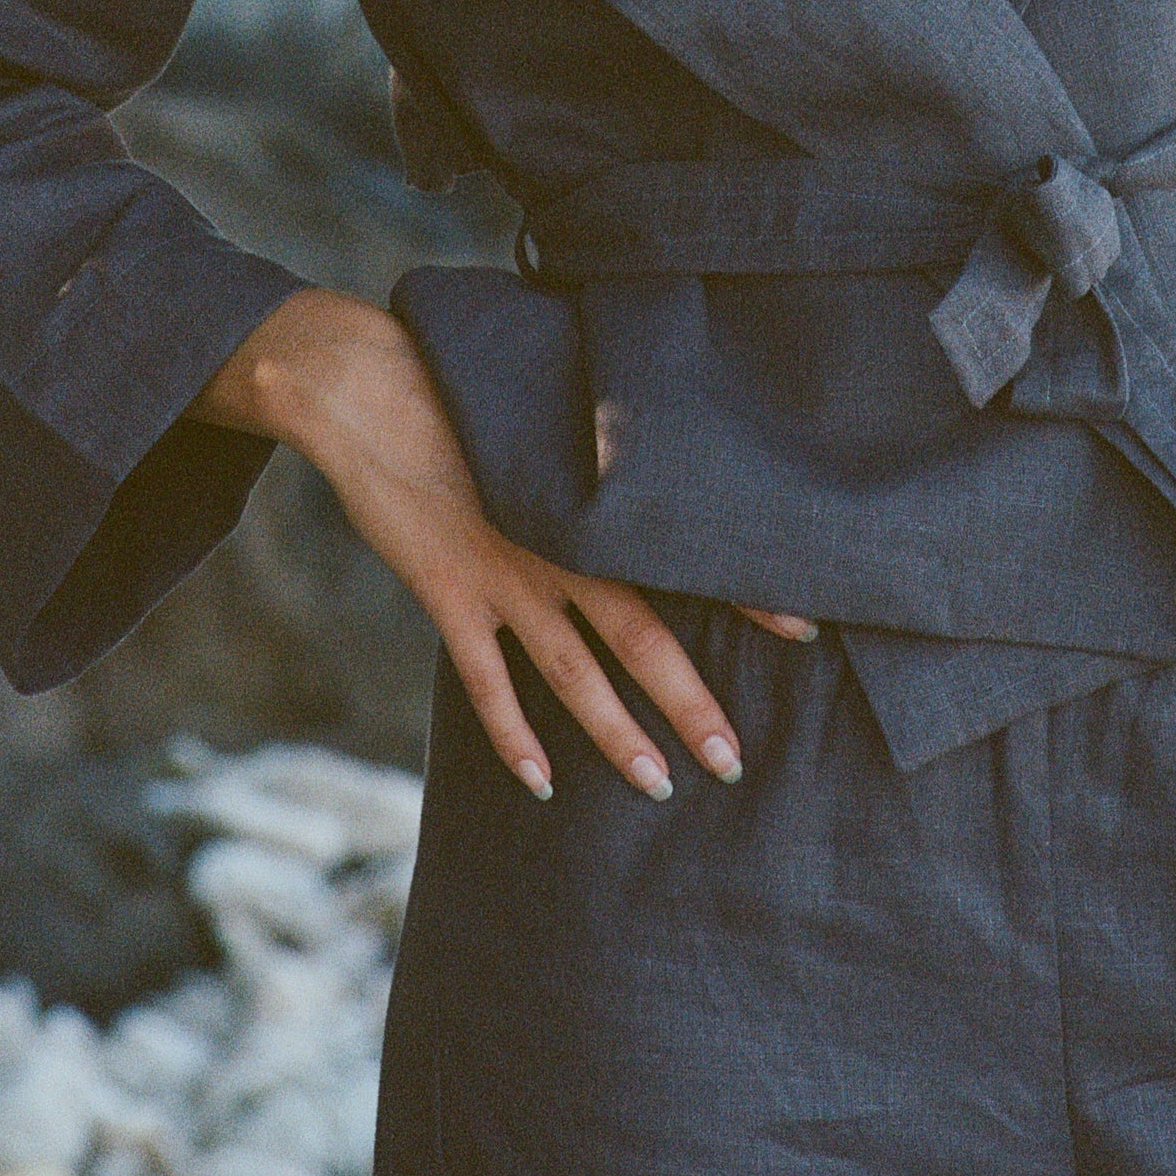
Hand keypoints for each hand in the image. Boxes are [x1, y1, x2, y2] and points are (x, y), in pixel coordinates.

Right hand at [197, 289, 812, 800]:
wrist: (369, 389)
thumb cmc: (467, 390)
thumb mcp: (544, 413)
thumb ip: (594, 456)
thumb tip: (649, 471)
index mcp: (591, 498)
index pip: (686, 553)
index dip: (746, 595)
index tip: (805, 631)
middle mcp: (559, 543)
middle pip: (642, 637)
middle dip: (691, 705)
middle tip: (733, 761)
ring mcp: (502, 572)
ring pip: (574, 673)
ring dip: (617, 734)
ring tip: (659, 786)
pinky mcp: (447, 591)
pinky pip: (485, 680)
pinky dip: (513, 735)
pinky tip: (541, 781)